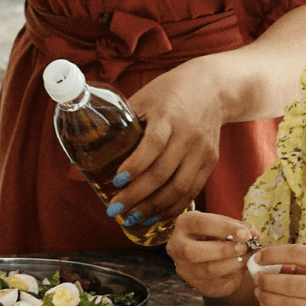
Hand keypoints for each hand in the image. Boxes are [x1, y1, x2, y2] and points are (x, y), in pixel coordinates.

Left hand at [109, 61, 223, 226]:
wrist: (213, 87)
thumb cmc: (172, 91)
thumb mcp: (145, 98)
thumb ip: (125, 121)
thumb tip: (91, 148)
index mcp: (169, 115)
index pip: (153, 144)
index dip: (134, 166)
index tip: (116, 181)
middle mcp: (188, 134)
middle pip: (163, 172)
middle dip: (136, 196)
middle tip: (114, 209)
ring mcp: (202, 149)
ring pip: (179, 187)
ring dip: (154, 208)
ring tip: (132, 219)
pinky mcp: (211, 160)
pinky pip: (193, 190)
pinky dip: (174, 207)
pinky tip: (156, 215)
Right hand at [166, 211, 258, 298]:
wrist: (211, 253)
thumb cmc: (217, 233)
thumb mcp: (225, 224)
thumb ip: (239, 227)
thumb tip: (254, 234)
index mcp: (184, 223)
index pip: (201, 224)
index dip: (224, 228)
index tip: (244, 233)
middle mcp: (178, 247)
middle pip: (193, 252)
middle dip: (223, 250)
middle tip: (244, 246)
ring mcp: (185, 268)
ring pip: (207, 270)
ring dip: (232, 263)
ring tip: (247, 256)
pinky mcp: (197, 285)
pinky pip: (216, 282)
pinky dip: (233, 274)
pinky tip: (243, 265)